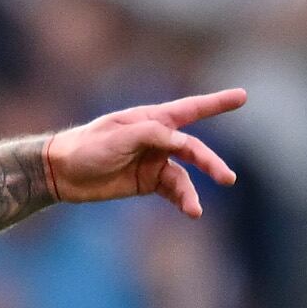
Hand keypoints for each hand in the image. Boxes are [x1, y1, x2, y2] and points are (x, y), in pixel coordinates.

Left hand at [41, 88, 245, 216]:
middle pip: (194, 150)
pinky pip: (173, 191)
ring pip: (185, 176)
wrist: (62, 172)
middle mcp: (158, 139)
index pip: (191, 109)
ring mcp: (155, 162)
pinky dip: (183, 200)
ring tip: (194, 209)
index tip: (243, 97)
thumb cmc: (88, 146)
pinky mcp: (148, 183)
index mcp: (152, 119)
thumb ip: (153, 135)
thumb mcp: (119, 137)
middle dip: (210, 163)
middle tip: (227, 178)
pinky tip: (190, 211)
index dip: (217, 103)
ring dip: (191, 192)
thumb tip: (183, 143)